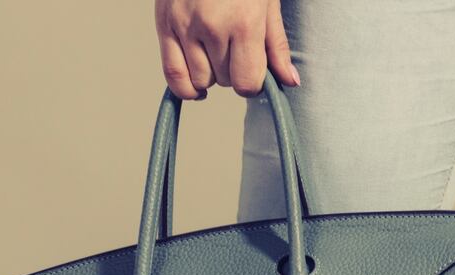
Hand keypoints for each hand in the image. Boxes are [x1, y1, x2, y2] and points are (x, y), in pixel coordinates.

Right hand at [154, 0, 300, 99]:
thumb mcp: (267, 5)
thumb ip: (277, 47)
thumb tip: (290, 82)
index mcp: (243, 23)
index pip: (247, 82)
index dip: (253, 83)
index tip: (254, 71)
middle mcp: (211, 27)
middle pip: (224, 81)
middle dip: (233, 72)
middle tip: (235, 49)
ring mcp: (184, 26)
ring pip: (200, 80)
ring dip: (210, 75)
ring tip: (216, 53)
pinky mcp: (164, 24)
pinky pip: (172, 74)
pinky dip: (185, 87)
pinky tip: (196, 87)